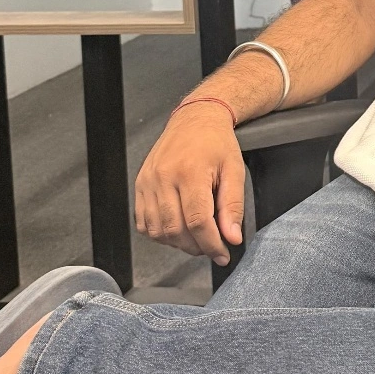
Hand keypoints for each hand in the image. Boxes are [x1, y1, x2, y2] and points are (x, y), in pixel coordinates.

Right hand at [134, 101, 245, 264]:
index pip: (197, 222)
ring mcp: (148, 182)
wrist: (195, 119)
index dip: (211, 245)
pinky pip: (143, 222)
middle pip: (176, 230)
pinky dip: (160, 233)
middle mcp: (164, 177)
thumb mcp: (235, 171)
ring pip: (157, 230)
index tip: (223, 254)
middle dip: (196, 247)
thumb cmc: (216, 142)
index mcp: (190, 172)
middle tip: (213, 247)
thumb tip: (231, 237)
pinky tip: (177, 228)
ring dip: (178, 243)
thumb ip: (233, 206)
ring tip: (196, 238)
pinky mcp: (140, 184)